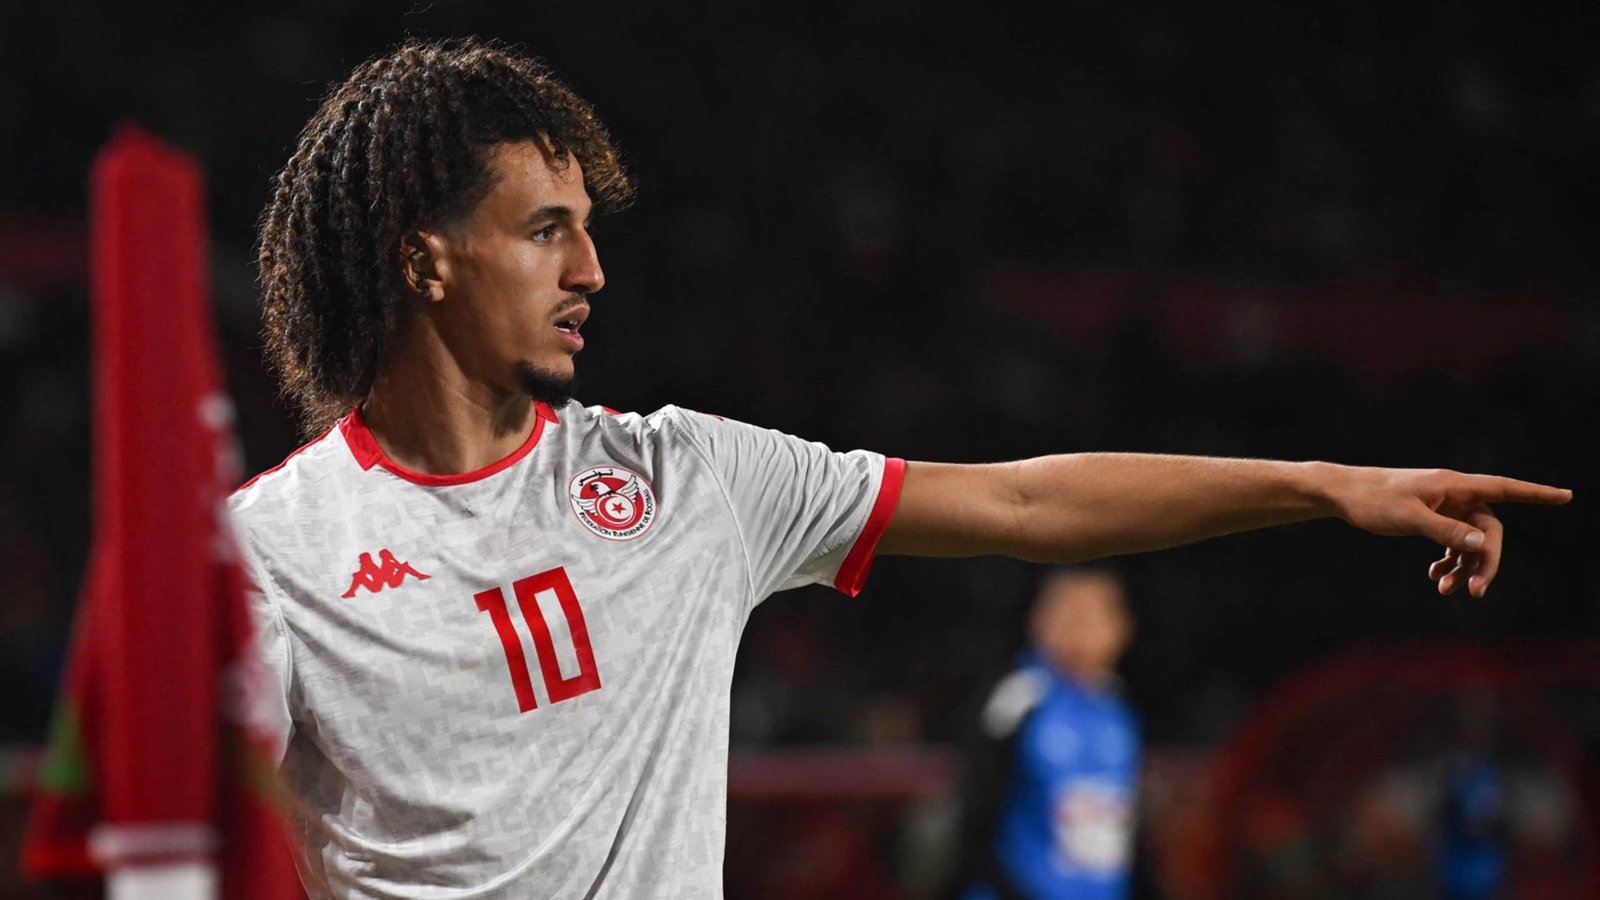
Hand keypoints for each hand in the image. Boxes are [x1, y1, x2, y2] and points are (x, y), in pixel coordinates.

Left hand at [1327, 466, 1571, 597]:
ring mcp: (1444, 507)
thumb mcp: (1409, 517)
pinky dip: (1448, 561)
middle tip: (1475, 593)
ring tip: (1444, 590)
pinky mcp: (1431, 518)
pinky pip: (1452, 542)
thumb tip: (1483, 544)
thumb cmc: (1374, 500)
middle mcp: (1455, 494)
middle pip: (1488, 531)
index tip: (1566, 496)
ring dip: (1464, 567)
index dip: (1536, 494)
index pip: (1505, 488)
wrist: (1344, 495)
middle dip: (1486, 562)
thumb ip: (1446, 531)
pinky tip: (1435, 577)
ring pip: (1470, 541)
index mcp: (1455, 485)